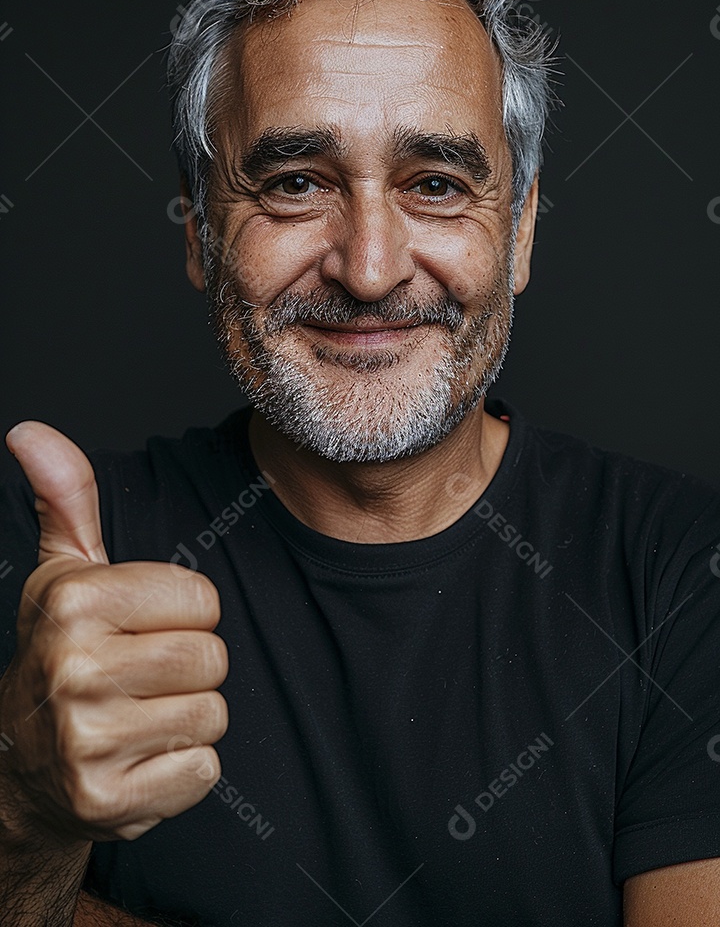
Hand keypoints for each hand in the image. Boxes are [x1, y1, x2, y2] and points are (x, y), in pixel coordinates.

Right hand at [0, 421, 228, 843]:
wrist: (22, 763)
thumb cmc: (62, 652)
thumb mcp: (63, 573)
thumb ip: (65, 499)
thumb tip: (30, 432)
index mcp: (72, 602)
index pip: (201, 598)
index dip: (183, 612)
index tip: (143, 626)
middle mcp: (71, 669)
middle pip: (211, 657)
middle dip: (192, 666)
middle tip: (146, 675)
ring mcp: (85, 741)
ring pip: (212, 714)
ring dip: (189, 716)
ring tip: (141, 713)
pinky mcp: (107, 800)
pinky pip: (203, 771)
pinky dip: (184, 768)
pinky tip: (141, 756)